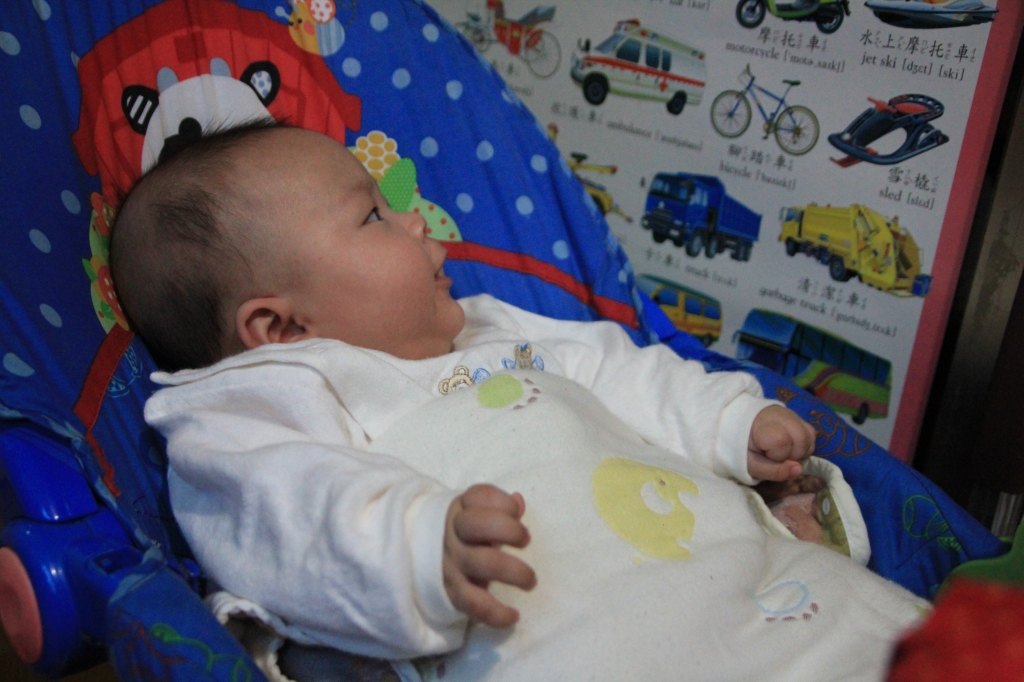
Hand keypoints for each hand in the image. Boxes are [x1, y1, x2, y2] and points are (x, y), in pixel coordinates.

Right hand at [443, 484, 535, 627]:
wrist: (421, 557)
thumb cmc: (464, 532)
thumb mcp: (477, 513)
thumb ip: (500, 506)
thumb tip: (518, 501)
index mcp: (460, 508)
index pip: (481, 496)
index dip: (504, 502)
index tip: (515, 512)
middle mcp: (453, 532)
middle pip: (480, 525)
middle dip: (511, 531)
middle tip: (525, 541)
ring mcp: (451, 562)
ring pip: (482, 563)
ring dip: (514, 572)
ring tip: (530, 581)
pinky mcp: (451, 590)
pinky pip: (474, 604)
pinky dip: (497, 614)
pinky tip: (514, 616)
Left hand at [747, 405, 816, 480]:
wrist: (735, 428)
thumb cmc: (741, 448)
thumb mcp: (751, 465)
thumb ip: (774, 471)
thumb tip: (799, 470)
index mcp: (762, 425)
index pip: (782, 441)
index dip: (778, 456)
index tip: (765, 456)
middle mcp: (779, 414)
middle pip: (802, 437)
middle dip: (794, 455)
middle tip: (777, 457)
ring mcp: (789, 413)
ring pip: (809, 434)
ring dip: (801, 451)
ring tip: (783, 453)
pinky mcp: (796, 416)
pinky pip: (810, 432)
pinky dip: (804, 445)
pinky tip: (790, 447)